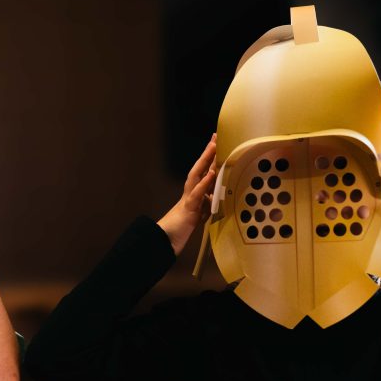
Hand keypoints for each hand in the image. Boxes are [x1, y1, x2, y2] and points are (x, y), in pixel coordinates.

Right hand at [157, 133, 217, 254]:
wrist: (165, 243)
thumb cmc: (181, 230)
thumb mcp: (199, 216)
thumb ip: (206, 205)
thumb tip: (216, 197)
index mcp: (193, 195)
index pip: (202, 173)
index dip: (209, 159)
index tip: (215, 143)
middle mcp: (190, 194)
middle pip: (199, 169)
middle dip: (207, 153)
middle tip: (215, 137)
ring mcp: (188, 200)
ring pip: (196, 177)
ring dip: (205, 162)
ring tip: (213, 147)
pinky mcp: (188, 210)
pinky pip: (197, 195)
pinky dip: (204, 184)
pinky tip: (211, 174)